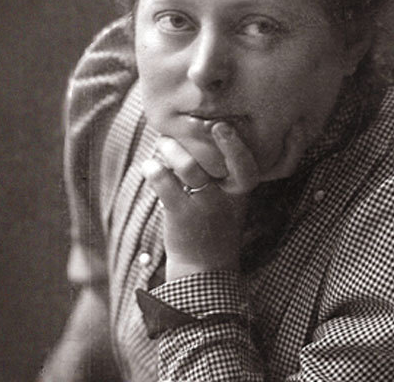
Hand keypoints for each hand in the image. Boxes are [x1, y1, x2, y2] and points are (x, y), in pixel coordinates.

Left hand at [143, 121, 306, 280]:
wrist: (204, 269)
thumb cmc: (214, 223)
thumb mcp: (229, 199)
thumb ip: (220, 170)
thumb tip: (196, 131)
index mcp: (240, 190)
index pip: (245, 164)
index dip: (234, 144)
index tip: (220, 124)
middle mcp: (226, 197)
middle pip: (214, 160)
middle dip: (193, 139)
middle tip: (173, 129)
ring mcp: (204, 207)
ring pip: (188, 166)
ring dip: (169, 148)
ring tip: (161, 143)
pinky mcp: (181, 215)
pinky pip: (165, 184)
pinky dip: (154, 170)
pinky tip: (149, 167)